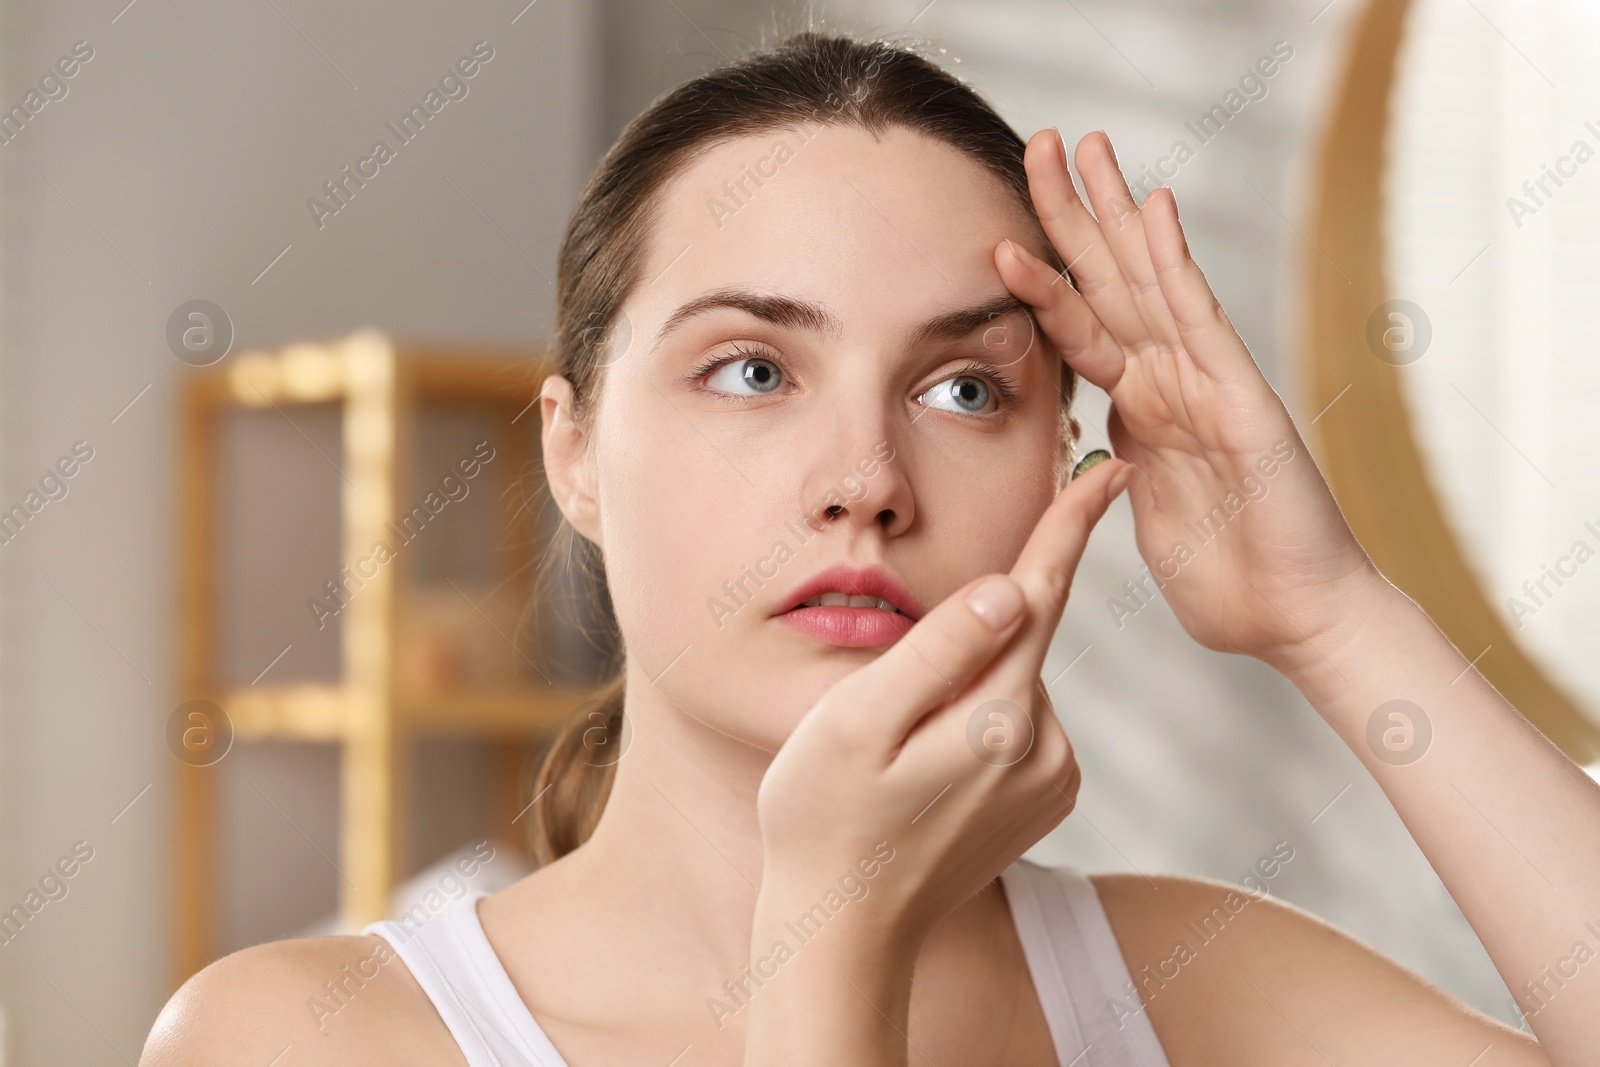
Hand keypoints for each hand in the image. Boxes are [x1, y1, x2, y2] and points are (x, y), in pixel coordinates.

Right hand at [753, 455, 1130, 951]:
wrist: (844, 930)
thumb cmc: (823, 817)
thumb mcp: (856, 722)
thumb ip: (936, 651)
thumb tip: (1010, 588)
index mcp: (997, 718)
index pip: (1040, 595)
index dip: (1068, 526)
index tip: (1106, 471)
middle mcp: (1045, 748)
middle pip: (1019, 637)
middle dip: (970, 629)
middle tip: (890, 693)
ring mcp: (1051, 781)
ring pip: (1014, 680)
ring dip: (967, 683)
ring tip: (896, 746)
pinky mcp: (1045, 800)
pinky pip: (1017, 722)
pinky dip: (978, 717)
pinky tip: (926, 764)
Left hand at [995, 130, 1382, 671]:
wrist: (1296, 619)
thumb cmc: (1232, 584)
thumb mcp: (1144, 520)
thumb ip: (1111, 482)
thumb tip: (1094, 460)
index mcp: (1141, 412)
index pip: (1079, 330)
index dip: (1040, 280)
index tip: (998, 235)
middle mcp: (1171, 382)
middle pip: (1108, 283)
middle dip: (1071, 215)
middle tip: (1038, 144)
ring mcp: (1206, 382)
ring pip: (1148, 281)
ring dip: (1114, 213)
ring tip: (1085, 146)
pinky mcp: (1239, 397)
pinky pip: (1199, 319)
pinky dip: (1173, 263)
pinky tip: (1152, 209)